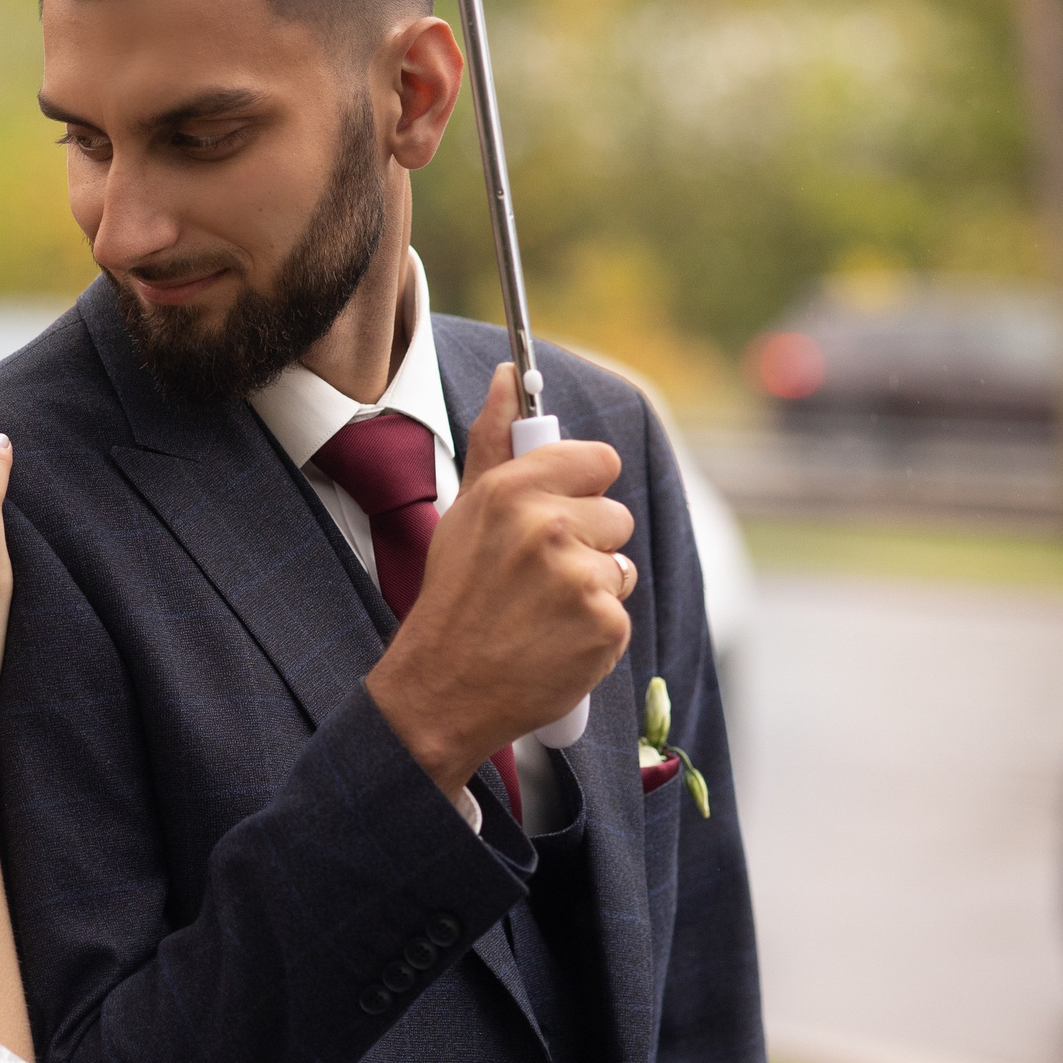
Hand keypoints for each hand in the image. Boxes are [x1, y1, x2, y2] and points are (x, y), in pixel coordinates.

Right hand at [367, 364, 634, 793]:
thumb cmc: (454, 597)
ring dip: (591, 592)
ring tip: (542, 613)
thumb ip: (494, 440)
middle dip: (588, 546)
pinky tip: (553, 642)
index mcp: (514, 489)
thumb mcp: (464, 511)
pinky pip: (619, 615)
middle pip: (616, 517)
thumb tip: (508, 374)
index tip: (559, 514)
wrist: (442, 688)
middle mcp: (548, 526)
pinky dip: (593, 634)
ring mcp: (579, 579)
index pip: (598, 460)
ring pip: (620, 568)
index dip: (583, 489)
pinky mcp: (604, 627)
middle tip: (538, 578)